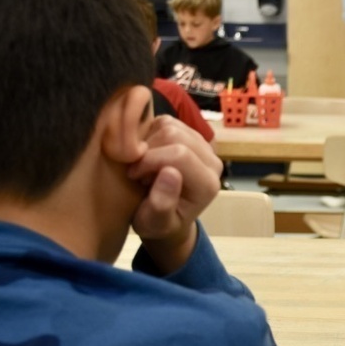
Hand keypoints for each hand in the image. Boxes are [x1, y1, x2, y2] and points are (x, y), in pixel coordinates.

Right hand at [126, 116, 222, 271]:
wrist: (165, 218)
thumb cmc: (158, 224)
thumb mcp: (154, 224)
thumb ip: (162, 205)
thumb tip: (170, 173)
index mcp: (207, 184)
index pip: (179, 155)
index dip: (149, 160)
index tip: (132, 175)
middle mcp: (212, 162)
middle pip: (174, 135)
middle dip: (147, 150)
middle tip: (137, 171)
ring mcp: (203, 146)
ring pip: (169, 125)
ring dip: (148, 141)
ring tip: (142, 165)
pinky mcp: (190, 135)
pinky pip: (165, 121)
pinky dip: (149, 133)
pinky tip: (146, 153)